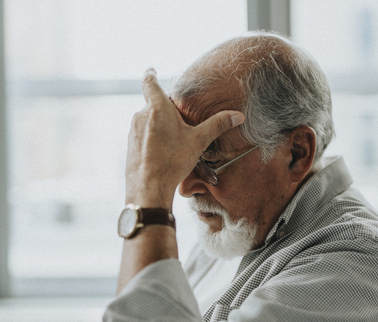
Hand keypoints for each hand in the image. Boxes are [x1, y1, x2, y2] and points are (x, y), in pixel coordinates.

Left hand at [125, 68, 244, 209]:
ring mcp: (133, 131)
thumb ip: (218, 125)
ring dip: (159, 127)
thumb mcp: (199, 141)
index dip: (151, 74)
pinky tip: (164, 155)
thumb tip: (239, 115)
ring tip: (175, 142)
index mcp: (157, 108)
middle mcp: (141, 115)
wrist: (149, 187)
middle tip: (180, 121)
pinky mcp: (130, 146)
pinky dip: (153, 140)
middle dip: (165, 110)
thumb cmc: (173, 160)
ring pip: (148, 122)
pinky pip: (143, 136)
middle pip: (153, 105)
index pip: (149, 82)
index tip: (151, 70)